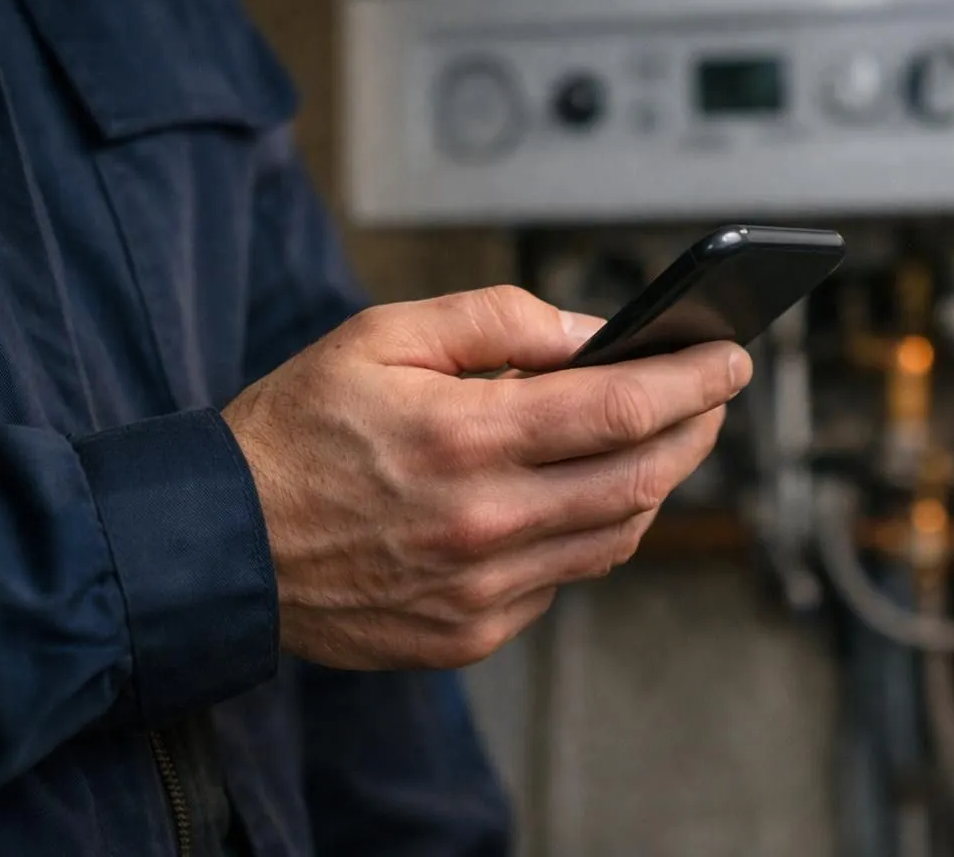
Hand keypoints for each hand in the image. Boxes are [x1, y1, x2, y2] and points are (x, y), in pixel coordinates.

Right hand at [222, 285, 749, 669]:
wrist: (223, 543)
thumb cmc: (297, 430)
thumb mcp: (382, 336)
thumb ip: (496, 322)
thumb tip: (592, 335)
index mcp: (464, 438)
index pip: (621, 408)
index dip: (692, 379)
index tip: (729, 356)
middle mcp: (484, 522)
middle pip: (641, 478)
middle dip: (695, 429)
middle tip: (711, 394)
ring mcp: (481, 588)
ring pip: (617, 536)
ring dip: (656, 483)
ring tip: (662, 437)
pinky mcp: (470, 631)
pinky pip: (565, 578)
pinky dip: (593, 531)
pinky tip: (583, 495)